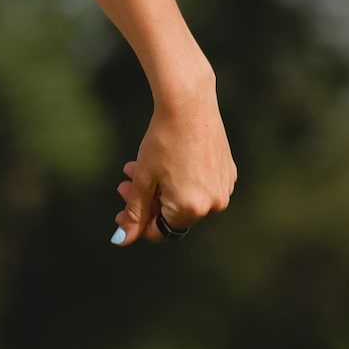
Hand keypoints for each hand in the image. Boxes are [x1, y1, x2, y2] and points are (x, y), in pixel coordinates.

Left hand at [114, 89, 235, 245]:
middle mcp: (214, 204)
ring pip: (185, 199)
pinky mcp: (228, 173)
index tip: (120, 213)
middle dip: (145, 202)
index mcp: (191, 209)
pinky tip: (163, 163)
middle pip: (172, 214)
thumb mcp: (143, 179)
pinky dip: (179, 180)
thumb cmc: (162, 143)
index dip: (137, 224)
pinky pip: (200, 186)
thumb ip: (134, 212)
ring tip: (136, 168)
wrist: (189, 108)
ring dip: (159, 189)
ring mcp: (224, 188)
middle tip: (124, 185)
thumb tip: (121, 240)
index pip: (160, 231)